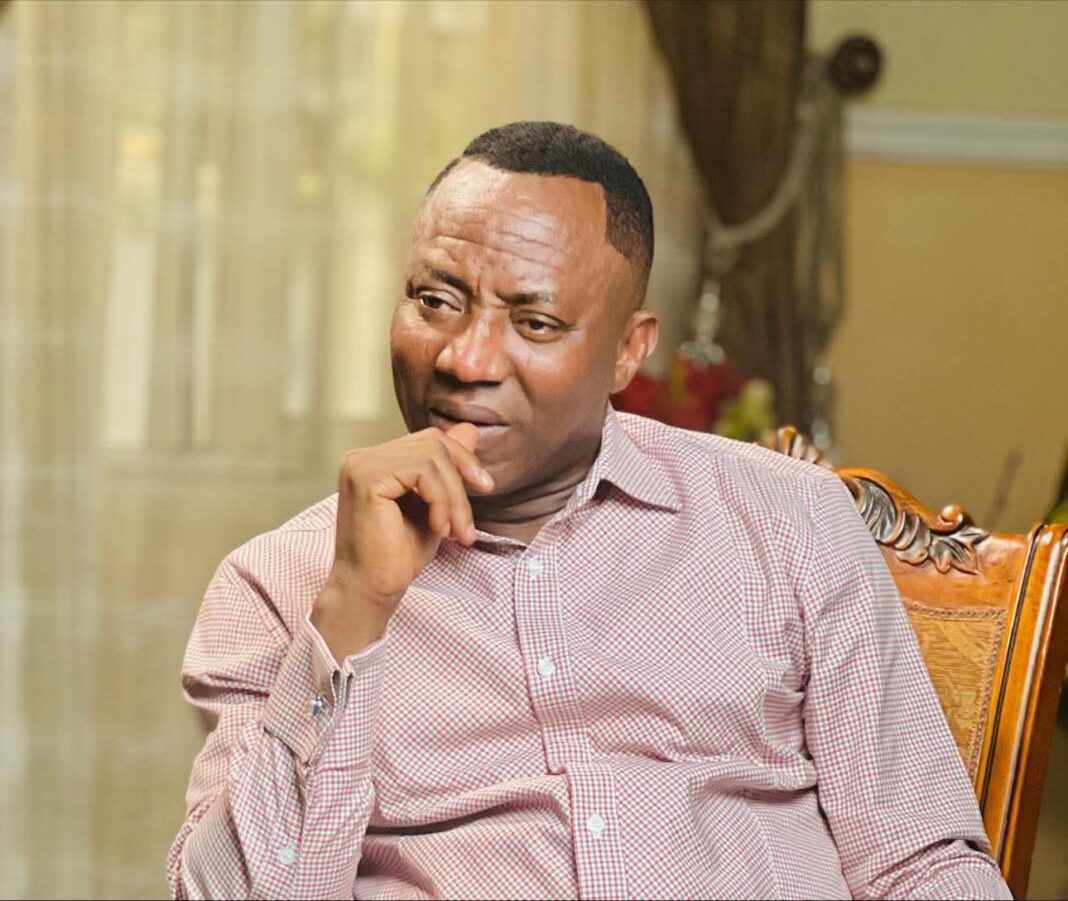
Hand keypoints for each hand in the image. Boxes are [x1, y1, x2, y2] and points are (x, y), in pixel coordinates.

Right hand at [311, 423, 492, 659]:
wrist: (371, 590)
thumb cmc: (398, 555)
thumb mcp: (435, 506)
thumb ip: (447, 469)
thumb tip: (469, 429)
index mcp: (376, 461)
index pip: (430, 440)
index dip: (463, 459)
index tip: (484, 487)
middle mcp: (364, 457)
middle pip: (434, 442)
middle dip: (463, 477)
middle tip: (468, 520)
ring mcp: (362, 464)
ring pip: (433, 456)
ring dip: (454, 497)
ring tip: (455, 531)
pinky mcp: (367, 478)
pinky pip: (422, 471)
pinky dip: (441, 500)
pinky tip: (439, 528)